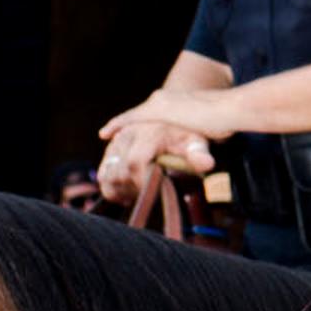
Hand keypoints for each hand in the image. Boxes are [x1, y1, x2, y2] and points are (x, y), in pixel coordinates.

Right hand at [94, 116, 215, 204]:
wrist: (178, 113)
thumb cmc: (189, 131)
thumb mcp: (198, 140)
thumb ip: (199, 152)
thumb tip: (206, 163)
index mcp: (149, 132)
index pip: (135, 162)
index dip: (141, 181)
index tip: (152, 194)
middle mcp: (130, 132)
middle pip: (118, 169)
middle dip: (130, 188)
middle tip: (145, 197)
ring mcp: (119, 137)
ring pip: (106, 170)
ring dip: (118, 187)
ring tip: (133, 196)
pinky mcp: (113, 143)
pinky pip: (104, 167)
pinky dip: (110, 182)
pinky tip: (124, 193)